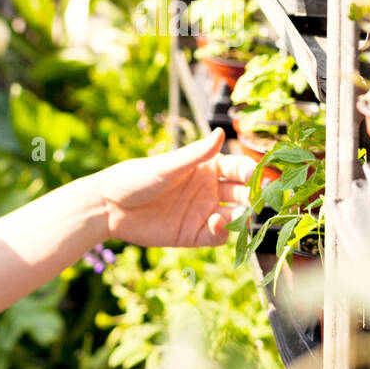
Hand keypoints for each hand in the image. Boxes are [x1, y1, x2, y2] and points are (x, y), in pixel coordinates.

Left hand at [94, 128, 257, 246]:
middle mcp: (208, 190)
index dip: (251, 170)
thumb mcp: (167, 166)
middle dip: (253, 194)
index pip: (237, 167)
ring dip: (242, 215)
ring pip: (234, 215)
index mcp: (205, 167)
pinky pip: (217, 236)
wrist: (109, 207)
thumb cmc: (135, 178)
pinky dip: (222, 231)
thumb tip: (221, 132)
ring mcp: (202, 212)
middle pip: (241, 192)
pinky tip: (216, 223)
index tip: (259, 174)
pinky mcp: (193, 234)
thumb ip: (196, 154)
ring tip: (241, 213)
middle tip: (259, 197)